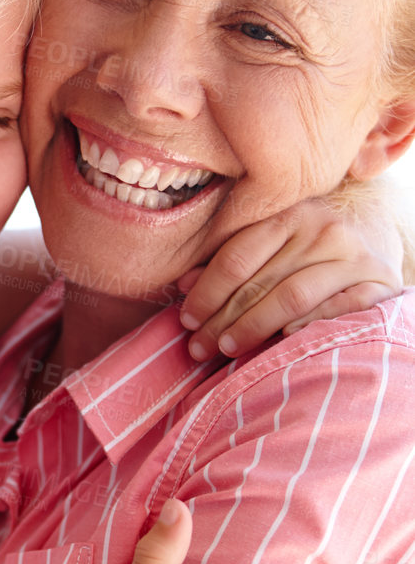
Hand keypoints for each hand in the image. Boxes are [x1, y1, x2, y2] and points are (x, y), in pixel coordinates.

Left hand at [177, 199, 403, 362]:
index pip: (238, 257)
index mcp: (290, 215)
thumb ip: (230, 264)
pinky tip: (283, 339)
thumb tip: (182, 285)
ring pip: (293, 295)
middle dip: (223, 319)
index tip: (187, 320)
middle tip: (198, 347)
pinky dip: (310, 323)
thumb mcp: (272, 247)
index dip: (207, 291)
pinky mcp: (381, 283)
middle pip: (261, 281)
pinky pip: (340, 308)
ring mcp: (355, 256)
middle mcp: (324, 230)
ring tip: (226, 349)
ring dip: (254, 326)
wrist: (377, 241)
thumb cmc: (311, 250)